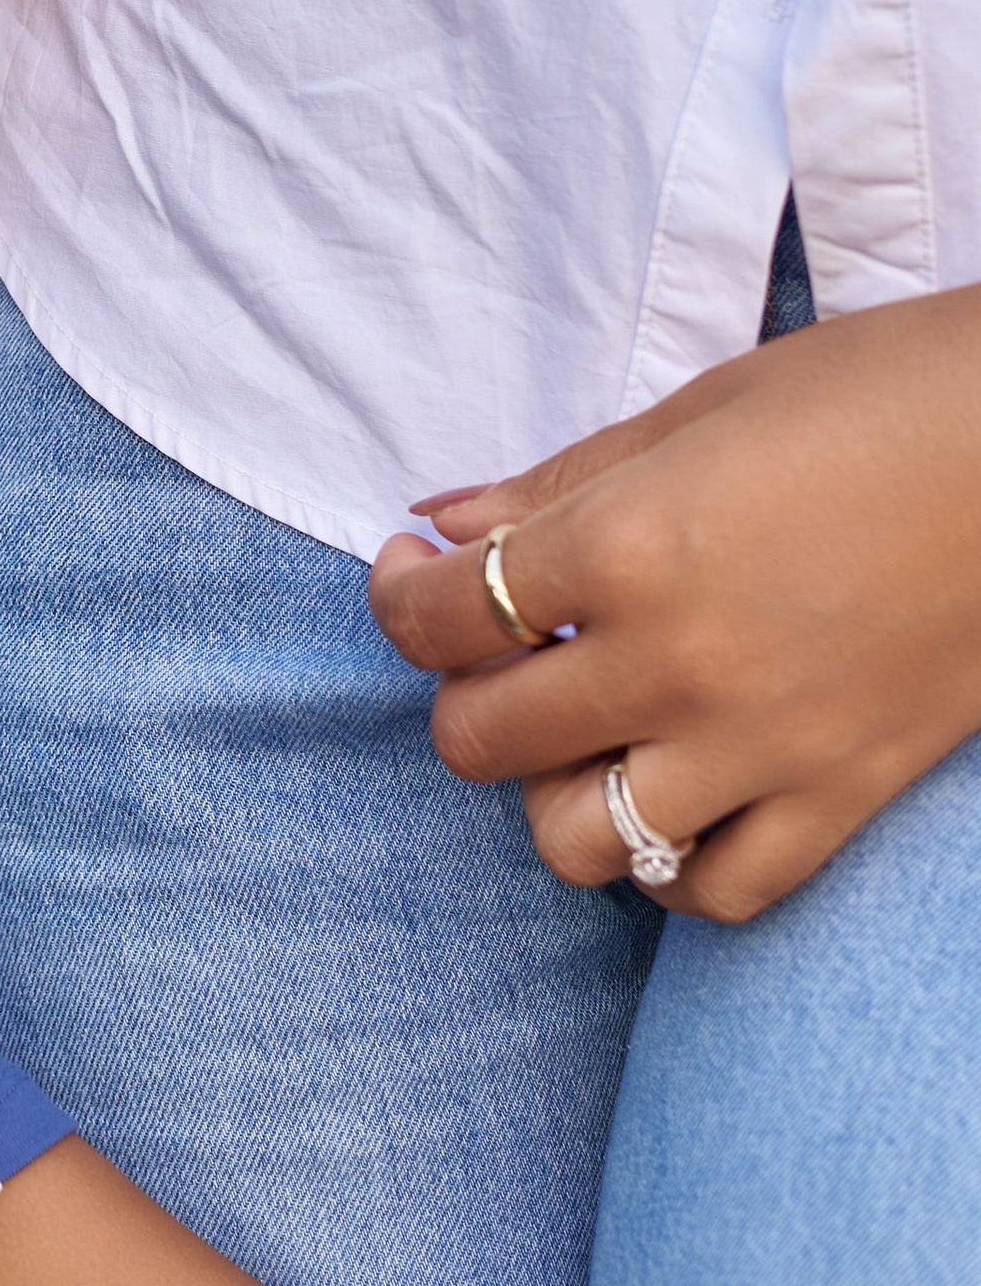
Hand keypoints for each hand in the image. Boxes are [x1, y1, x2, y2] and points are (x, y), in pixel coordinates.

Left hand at [369, 283, 980, 920]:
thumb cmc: (887, 394)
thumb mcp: (702, 411)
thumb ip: (557, 483)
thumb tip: (443, 523)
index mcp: (631, 545)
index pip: (441, 618)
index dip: (398, 594)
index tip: (414, 568)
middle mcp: (681, 663)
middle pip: (483, 742)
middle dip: (464, 693)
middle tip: (496, 647)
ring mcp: (766, 746)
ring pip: (577, 844)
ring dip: (553, 791)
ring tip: (584, 729)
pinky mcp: (848, 795)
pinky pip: (719, 891)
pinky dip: (670, 866)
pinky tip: (670, 798)